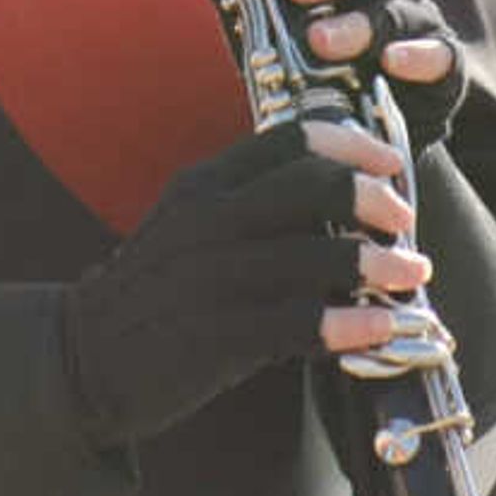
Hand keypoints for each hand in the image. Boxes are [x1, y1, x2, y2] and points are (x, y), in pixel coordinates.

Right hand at [60, 122, 427, 446]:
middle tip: (405, 222)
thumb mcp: (188, 229)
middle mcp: (207, 220)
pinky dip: (349, 324)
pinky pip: (298, 322)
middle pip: (309, 185)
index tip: (388, 163)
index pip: (288, 140)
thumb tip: (338, 206)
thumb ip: (249, 209)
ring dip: (376, 264)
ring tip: (412, 276)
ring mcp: (211, 277)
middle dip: (372, 198)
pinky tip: (381, 328)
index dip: (350, 144)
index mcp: (202, 185)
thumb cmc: (155, 294)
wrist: (84, 355)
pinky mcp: (217, 334)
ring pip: (313, 255)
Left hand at [261, 0, 470, 158]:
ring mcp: (416, 14)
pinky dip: (416, 56)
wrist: (361, 125)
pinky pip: (440, 53)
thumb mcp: (271, 19)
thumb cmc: (306, 57)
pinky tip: (390, 62)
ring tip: (319, 41)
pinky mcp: (443, 63)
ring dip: (357, 22)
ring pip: (397, 4)